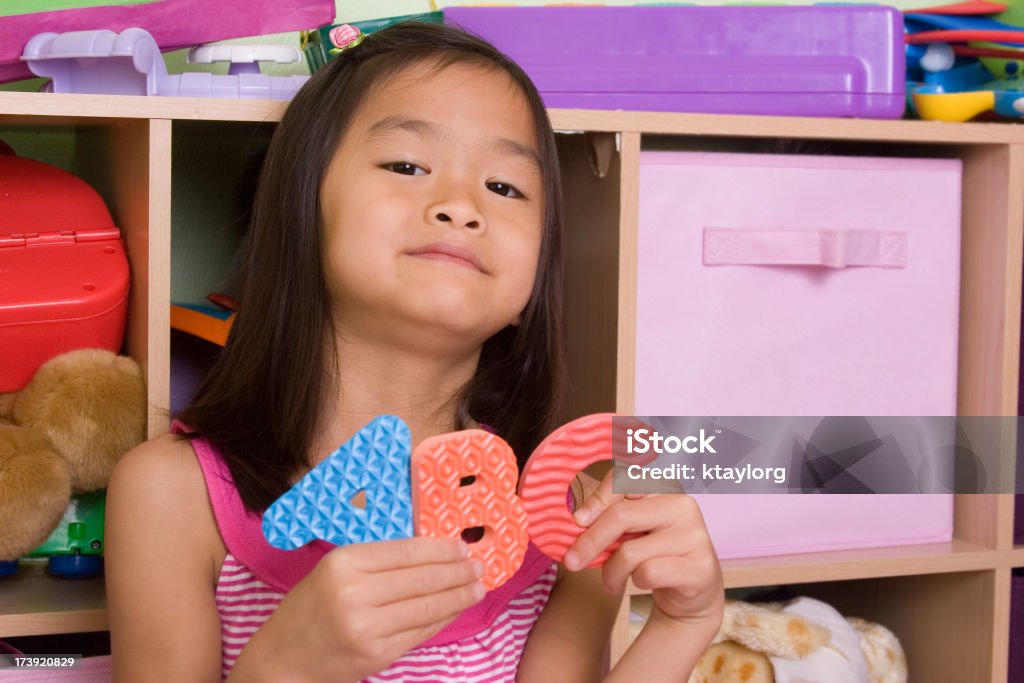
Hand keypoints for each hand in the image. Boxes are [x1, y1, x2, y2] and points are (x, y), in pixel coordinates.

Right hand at [249, 537, 484, 682]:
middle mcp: (355, 593)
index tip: (462, 547)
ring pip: (426, 607)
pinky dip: (443, 619)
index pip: (405, 552)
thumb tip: (433, 553)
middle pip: (421, 579)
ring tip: (477, 587)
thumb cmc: (311, 609)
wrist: (284, 659)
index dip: (440, 549)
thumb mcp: (334, 571)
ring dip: (458, 596)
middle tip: (478, 565)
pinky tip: (455, 609)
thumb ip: (377, 561)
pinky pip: (420, 632)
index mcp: (344, 563)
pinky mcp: (378, 654)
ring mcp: (368, 627)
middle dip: (457, 572)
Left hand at [562, 470, 723, 632]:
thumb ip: (611, 519)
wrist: (692, 594)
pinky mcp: (698, 566)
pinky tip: (640, 584)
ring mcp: (694, 536)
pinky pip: (648, 573)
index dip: (597, 499)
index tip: (577, 521)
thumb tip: (576, 521)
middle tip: (571, 561)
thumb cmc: (654, 556)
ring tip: (611, 581)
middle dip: (589, 541)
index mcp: (665, 489)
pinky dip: (634, 582)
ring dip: (611, 572)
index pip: (625, 480)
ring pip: (630, 551)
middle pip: (621, 516)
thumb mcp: (633, 531)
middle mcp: (683, 506)